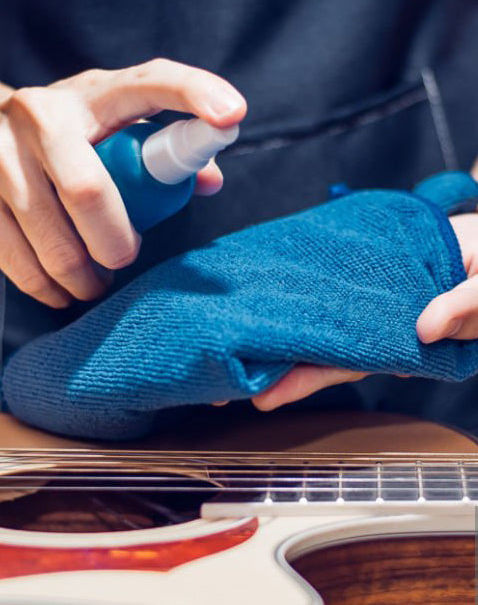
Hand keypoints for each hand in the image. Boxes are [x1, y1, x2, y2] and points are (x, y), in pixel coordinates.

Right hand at [0, 60, 244, 307]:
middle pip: (88, 190)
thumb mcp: (104, 130)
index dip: (192, 92)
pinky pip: (19, 263)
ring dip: (83, 276)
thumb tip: (210, 179)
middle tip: (124, 259)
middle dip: (115, 242)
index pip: (147, 81)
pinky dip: (48, 288)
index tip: (232, 114)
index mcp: (88, 93)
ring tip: (94, 282)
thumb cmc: (60, 143)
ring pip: (53, 241)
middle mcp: (36, 113)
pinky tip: (60, 287)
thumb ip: (157, 151)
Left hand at [248, 211, 477, 411]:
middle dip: (272, 367)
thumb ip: (468, 307)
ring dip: (274, 333)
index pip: (343, 366)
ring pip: (313, 326)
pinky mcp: (356, 280)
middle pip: (315, 353)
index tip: (264, 396)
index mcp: (402, 344)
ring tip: (228, 344)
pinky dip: (293, 298)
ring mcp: (364, 306)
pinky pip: (320, 293)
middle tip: (222, 381)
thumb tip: (428, 327)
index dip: (303, 381)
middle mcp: (375, 331)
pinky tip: (261, 298)